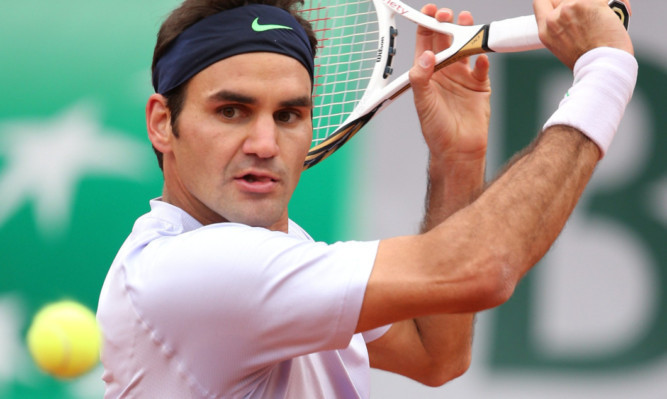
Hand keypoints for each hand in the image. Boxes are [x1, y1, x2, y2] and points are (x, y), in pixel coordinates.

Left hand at [409, 5, 490, 163]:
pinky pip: (483, 68)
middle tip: (447, 15)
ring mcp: (463, 77)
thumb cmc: (436, 130)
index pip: (425, 43)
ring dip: (466, 35)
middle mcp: (444, 72)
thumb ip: (422, 78)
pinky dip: (483, 60)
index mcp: (427, 74)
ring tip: (466, 22)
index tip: (429, 12)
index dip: (426, 25)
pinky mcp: (480, 86)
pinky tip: (481, 58)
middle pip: (446, 40)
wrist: (458, 150)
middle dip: (446, 24)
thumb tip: (427, 56)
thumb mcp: (423, 103)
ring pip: (466, 48)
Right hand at [533, 0, 633, 68]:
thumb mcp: (564, 48)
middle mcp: (555, 18)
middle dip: (582, 5)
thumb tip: (577, 17)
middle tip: (591, 15)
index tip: (564, 5)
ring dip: (597, 3)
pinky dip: (617, 1)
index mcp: (546, 31)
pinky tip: (619, 12)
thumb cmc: (589, 62)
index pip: (541, 2)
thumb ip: (563, 28)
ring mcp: (571, 8)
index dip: (554, 2)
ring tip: (608, 15)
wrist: (603, 67)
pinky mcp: (591, 2)